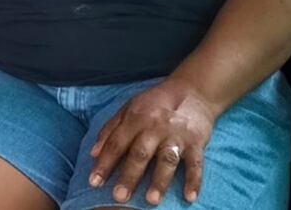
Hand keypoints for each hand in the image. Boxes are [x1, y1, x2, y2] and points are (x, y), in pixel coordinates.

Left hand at [89, 78, 217, 204]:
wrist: (193, 91)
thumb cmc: (155, 103)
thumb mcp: (128, 109)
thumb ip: (110, 130)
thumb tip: (93, 154)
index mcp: (135, 119)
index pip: (116, 143)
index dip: (104, 163)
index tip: (94, 182)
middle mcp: (155, 127)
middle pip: (140, 154)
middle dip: (129, 176)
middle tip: (119, 197)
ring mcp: (177, 136)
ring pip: (166, 159)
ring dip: (159, 181)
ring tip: (151, 200)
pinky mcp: (197, 142)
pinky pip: (196, 164)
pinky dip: (194, 180)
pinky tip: (189, 197)